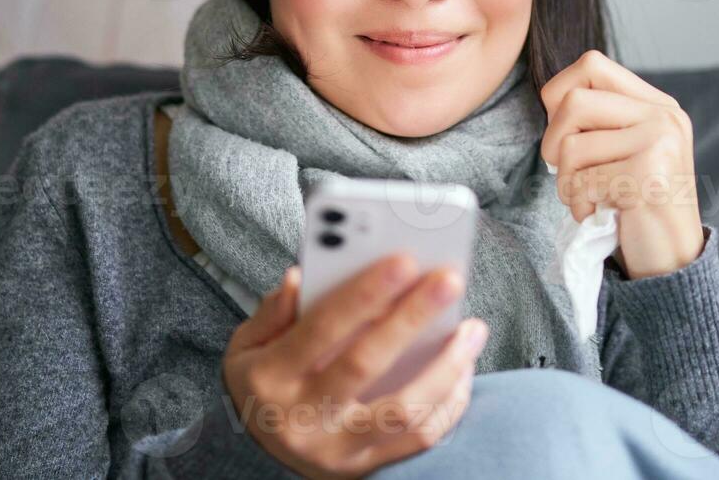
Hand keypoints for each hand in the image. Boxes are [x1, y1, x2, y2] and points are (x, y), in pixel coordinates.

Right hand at [221, 257, 488, 478]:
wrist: (258, 451)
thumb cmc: (262, 382)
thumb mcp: (246, 345)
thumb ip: (272, 311)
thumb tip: (302, 278)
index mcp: (271, 378)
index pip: (321, 329)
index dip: (364, 294)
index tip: (404, 260)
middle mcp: (303, 418)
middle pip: (366, 363)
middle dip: (412, 317)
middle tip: (449, 280)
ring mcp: (337, 449)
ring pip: (404, 411)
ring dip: (446, 367)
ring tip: (472, 329)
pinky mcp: (365, 466)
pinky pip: (420, 438)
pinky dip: (449, 403)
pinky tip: (464, 368)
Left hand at [540, 49, 704, 278]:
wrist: (673, 261)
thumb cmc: (638, 205)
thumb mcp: (628, 149)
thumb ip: (603, 119)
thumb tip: (552, 96)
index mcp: (658, 104)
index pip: (591, 64)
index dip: (559, 92)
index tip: (565, 131)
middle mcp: (663, 116)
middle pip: (573, 102)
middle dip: (553, 142)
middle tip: (566, 172)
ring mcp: (659, 143)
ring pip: (571, 146)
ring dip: (566, 181)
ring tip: (586, 198)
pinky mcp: (648, 178)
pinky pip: (582, 181)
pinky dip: (578, 204)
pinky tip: (597, 214)